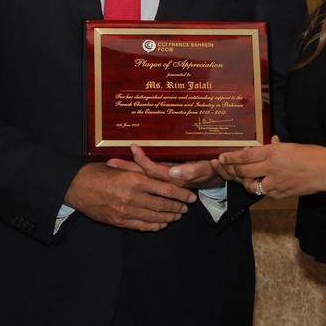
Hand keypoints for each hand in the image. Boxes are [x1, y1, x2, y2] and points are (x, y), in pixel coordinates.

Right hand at [64, 162, 196, 230]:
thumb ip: (141, 168)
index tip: (191, 196)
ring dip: (169, 217)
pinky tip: (162, 224)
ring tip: (178, 216)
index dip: (181, 194)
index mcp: (135, 180)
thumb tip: (161, 166)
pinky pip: (142, 226)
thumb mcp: (121, 165)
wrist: (75, 188)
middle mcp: (133, 197)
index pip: (166, 189)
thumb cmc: (97, 172)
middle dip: (178, 207)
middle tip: (187, 208)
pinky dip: (155, 225)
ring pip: (155, 217)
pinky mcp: (119, 222)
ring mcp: (126, 212)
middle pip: (163, 205)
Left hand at [106, 146, 225, 189]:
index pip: (154, 170)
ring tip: (111, 163)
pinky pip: (147, 174)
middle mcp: (166, 178)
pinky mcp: (165, 174)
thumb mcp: (205, 168)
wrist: (215, 175)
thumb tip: (172, 171)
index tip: (133, 147)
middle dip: (126, 169)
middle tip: (109, 162)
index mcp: (173, 178)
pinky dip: (136, 170)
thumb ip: (191, 170)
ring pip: (143, 174)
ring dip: (127, 169)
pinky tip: (124, 167)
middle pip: (142, 175)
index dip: (143, 160)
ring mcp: (164, 176)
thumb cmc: (211, 169)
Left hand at [217, 136, 325, 198]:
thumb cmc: (312, 154)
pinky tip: (260, 184)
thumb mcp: (292, 145)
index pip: (245, 156)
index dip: (231, 158)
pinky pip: (264, 193)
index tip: (221, 157)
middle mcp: (270, 168)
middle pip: (243, 172)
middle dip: (231, 170)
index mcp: (272, 152)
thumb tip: (271, 142)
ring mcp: (275, 183)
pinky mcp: (280, 194)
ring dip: (245, 182)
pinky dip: (260, 188)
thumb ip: (277, 146)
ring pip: (251, 186)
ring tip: (242, 178)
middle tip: (223, 168)